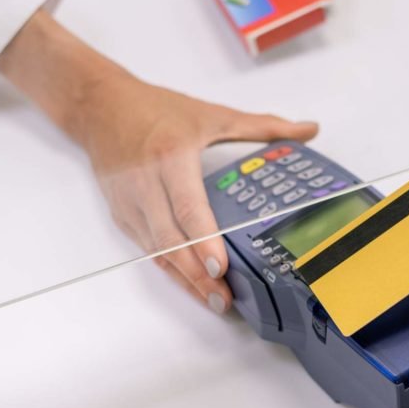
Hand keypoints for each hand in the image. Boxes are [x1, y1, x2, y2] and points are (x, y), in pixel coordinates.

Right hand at [0, 11, 317, 311]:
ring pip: (157, 252)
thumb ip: (262, 126)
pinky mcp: (122, 215)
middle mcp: (146, 184)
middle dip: (197, 274)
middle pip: (170, 240)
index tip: (220, 267)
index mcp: (170, 157)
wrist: (100, 106)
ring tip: (214, 300)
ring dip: (185, 279)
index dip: (203, 240)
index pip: (187, 207)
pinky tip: (192, 284)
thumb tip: (308, 129)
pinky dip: (170, 270)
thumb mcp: (211, 114)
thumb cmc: (156, 109)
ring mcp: (130, 203)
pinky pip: (148, 249)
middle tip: (225, 298)